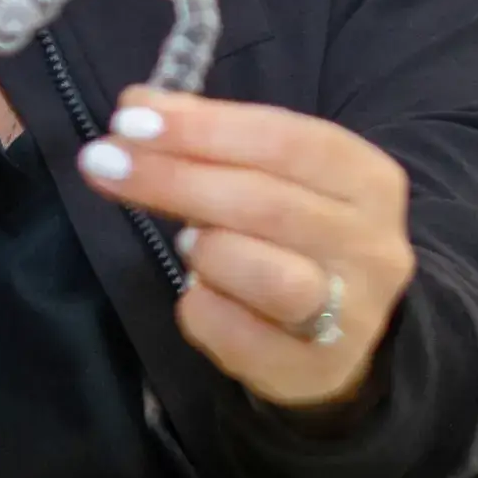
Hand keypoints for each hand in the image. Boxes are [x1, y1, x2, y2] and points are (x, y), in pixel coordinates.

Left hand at [76, 86, 415, 412]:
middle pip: (266, 203)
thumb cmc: (290, 233)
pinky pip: (241, 336)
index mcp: (367, 179)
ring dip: (208, 251)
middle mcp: (374, 246)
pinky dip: (203, 309)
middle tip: (103, 164)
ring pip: (270, 276)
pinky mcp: (320, 371)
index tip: (130, 118)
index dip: (204, 127)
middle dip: (173, 179)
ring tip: (185, 243)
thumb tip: (137, 106)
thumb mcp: (268, 172)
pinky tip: (196, 294)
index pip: (285, 139)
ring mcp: (355, 315)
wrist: (343, 332)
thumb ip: (209, 137)